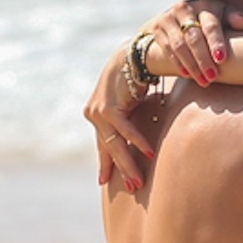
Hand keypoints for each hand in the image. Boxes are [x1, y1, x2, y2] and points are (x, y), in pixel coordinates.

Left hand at [84, 46, 154, 192]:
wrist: (133, 54)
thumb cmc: (136, 77)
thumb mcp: (132, 104)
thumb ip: (131, 120)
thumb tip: (141, 139)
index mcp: (98, 114)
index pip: (103, 144)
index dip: (105, 163)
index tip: (103, 181)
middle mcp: (94, 114)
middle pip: (108, 148)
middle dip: (120, 170)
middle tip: (132, 187)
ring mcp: (99, 111)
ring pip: (115, 144)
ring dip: (128, 164)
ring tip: (138, 181)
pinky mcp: (108, 107)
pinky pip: (125, 130)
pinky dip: (138, 142)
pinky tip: (148, 154)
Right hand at [148, 0, 242, 84]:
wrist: (178, 18)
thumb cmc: (208, 21)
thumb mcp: (221, 16)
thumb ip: (232, 18)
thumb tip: (242, 22)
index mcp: (204, 6)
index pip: (210, 25)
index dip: (216, 42)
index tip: (221, 59)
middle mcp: (184, 8)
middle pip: (193, 37)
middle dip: (203, 59)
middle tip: (213, 77)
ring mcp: (168, 18)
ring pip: (179, 45)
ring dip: (191, 65)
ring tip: (203, 81)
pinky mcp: (158, 29)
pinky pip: (167, 49)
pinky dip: (177, 63)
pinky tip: (187, 75)